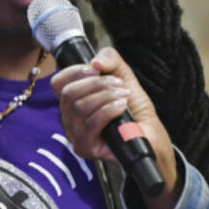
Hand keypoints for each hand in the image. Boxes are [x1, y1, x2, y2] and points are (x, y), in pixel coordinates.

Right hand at [48, 47, 180, 208]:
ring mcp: (74, 134)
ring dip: (105, 97)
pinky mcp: (84, 147)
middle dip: (96, 84)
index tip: (95, 69)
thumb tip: (95, 62)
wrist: (149, 134)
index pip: (58, 83)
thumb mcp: (124, 76)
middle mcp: (69, 117)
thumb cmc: (133, 110)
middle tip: (118, 84)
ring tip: (123, 96)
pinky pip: (89, 125)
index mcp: (73, 100)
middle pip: (68, 94)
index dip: (73, 72)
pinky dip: (107, 111)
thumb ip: (110, 61)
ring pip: (79, 108)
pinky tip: (121, 107)